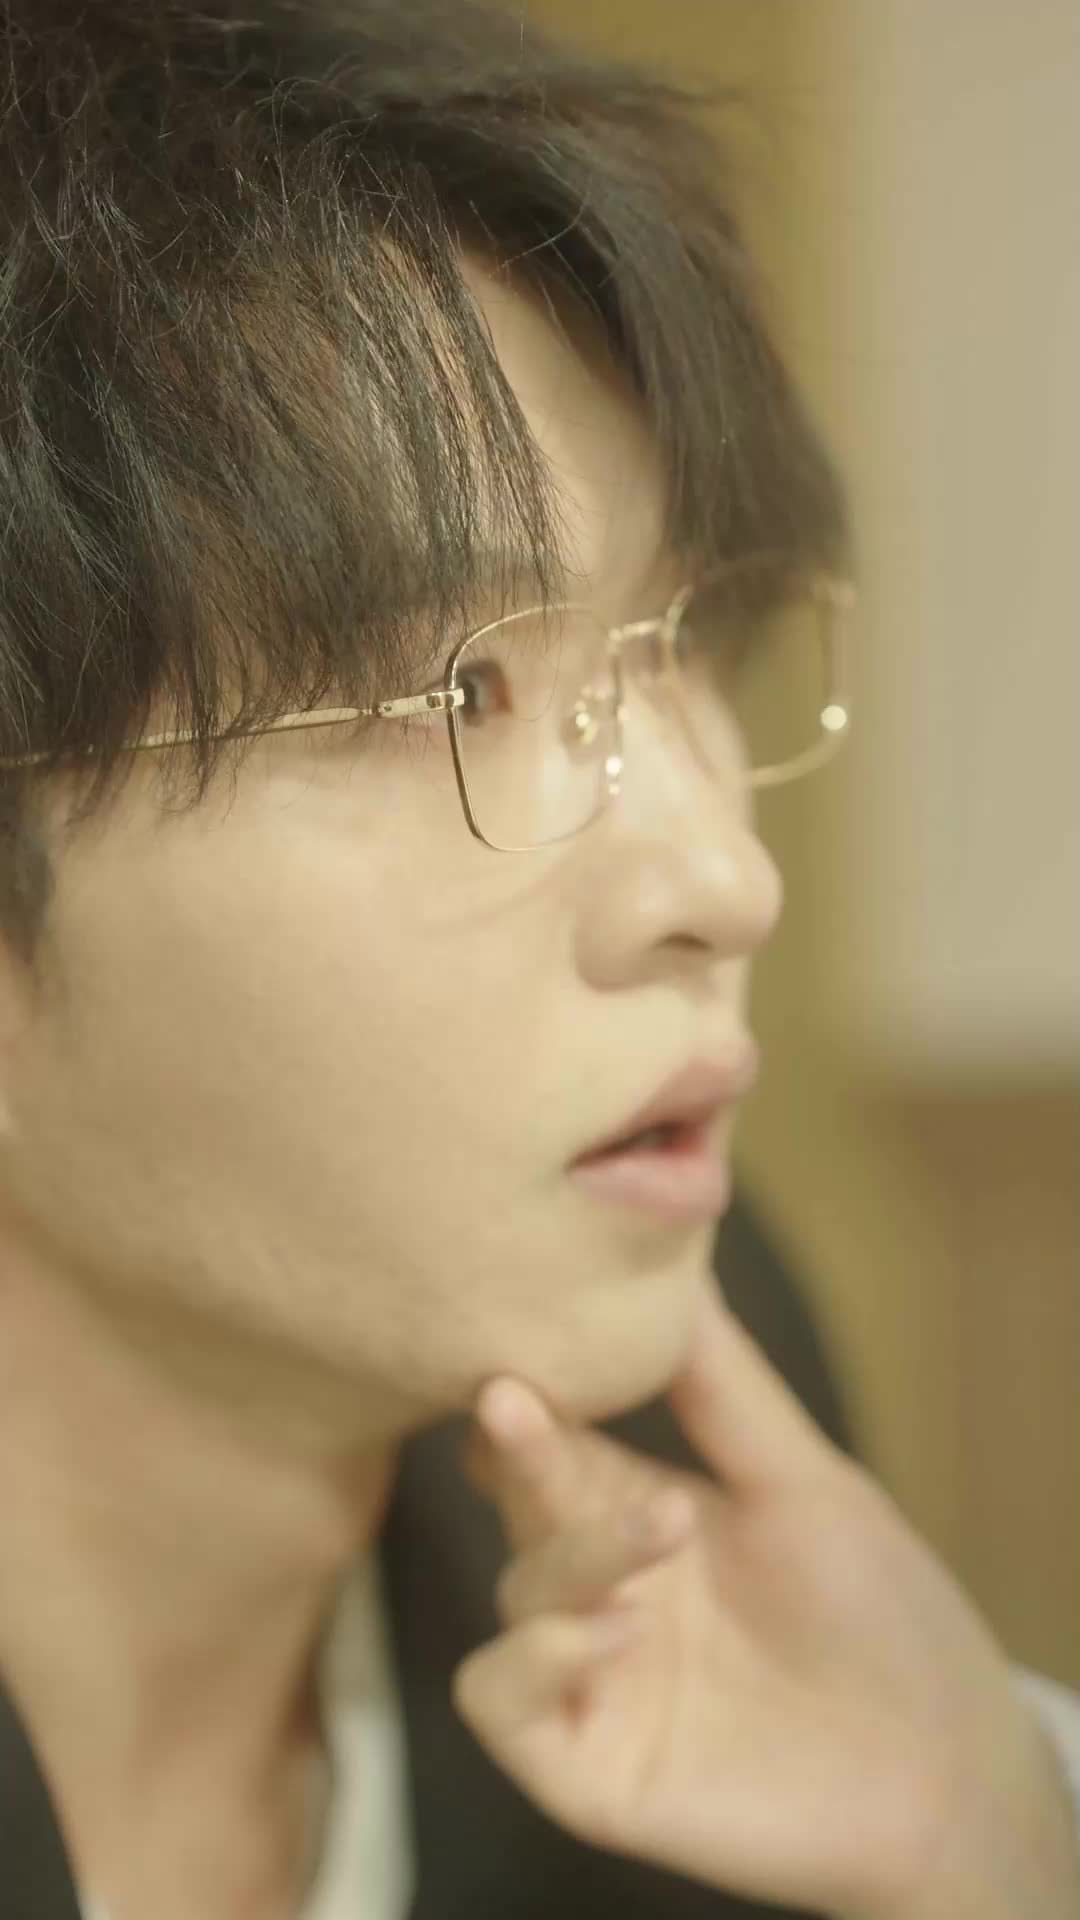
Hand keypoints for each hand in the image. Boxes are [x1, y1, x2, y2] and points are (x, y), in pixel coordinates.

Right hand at [451, 1279, 1078, 1919]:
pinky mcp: (583, 1762)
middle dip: (518, 1453)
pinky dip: (534, 1658)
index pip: (552, 1442)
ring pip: (514, 1593)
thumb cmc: (883, 1614)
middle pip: (520, 1504)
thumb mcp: (803, 1482)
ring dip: (571, 1557)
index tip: (513, 1350)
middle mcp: (603, 1588)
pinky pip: (496, 1698)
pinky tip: (620, 1632)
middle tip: (511, 1400)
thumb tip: (678, 1262)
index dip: (525, 1398)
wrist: (941, 1766)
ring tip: (664, 1533)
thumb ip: (724, 1387)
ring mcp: (588, 1675)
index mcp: (642, 1511)